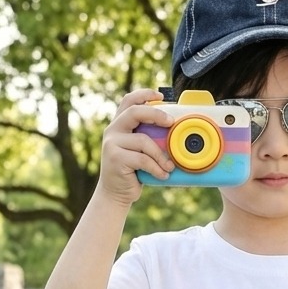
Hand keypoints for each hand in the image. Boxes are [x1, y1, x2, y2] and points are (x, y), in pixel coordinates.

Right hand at [97, 89, 175, 205]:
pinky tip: (162, 175)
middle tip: (172, 122)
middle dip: (156, 114)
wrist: (115, 194)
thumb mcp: (139, 151)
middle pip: (135, 112)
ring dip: (160, 155)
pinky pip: (142, 159)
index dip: (144, 94)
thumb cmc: (132, 171)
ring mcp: (112, 144)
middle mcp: (113, 130)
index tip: (161, 96)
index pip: (129, 101)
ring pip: (143, 140)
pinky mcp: (115, 158)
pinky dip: (156, 168)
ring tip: (169, 166)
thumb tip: (175, 131)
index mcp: (119, 124)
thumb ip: (148, 138)